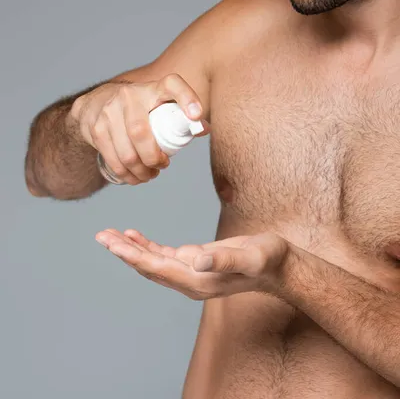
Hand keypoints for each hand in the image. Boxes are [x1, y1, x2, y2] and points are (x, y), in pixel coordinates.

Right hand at [68, 74, 209, 185]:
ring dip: (140, 171)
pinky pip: (113, 159)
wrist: (94, 104)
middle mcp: (129, 95)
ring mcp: (108, 111)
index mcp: (152, 88)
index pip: (172, 84)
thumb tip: (203, 129)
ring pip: (126, 152)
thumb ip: (179, 116)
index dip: (186, 97)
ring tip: (149, 175)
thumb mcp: (157, 104)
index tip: (196, 116)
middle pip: (141, 133)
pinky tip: (134, 177)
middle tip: (162, 165)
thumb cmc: (138, 108)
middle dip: (153, 158)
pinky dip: (126, 174)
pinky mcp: (95, 128)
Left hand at [95, 228, 288, 298]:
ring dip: (131, 249)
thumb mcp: (250, 257)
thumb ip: (225, 260)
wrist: (278, 265)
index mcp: (199, 281)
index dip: (134, 256)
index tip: (113, 243)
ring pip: (153, 262)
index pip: (158, 268)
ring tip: (110, 235)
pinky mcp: (194, 262)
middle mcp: (190, 281)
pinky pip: (164, 256)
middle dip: (124, 252)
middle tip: (101, 236)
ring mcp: (191, 273)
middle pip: (149, 267)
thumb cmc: (267, 259)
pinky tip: (135, 236)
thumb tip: (198, 260)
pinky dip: (147, 246)